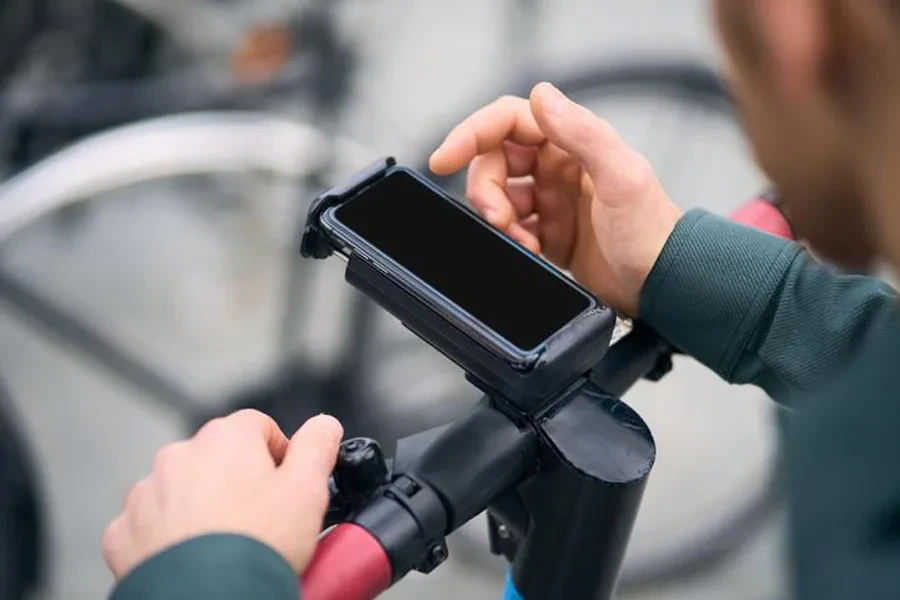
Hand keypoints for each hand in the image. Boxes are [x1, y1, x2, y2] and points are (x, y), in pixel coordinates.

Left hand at [102, 411, 342, 579]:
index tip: (287, 487)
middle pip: (219, 459)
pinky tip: (195, 559)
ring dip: (202, 509)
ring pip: (183, 491)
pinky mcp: (125, 532)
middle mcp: (180, 456)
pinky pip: (152, 526)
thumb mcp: (308, 490)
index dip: (280, 456)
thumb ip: (318, 446)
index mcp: (226, 438)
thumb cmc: (258, 546)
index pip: (260, 427)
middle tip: (261, 522)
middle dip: (239, 483)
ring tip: (227, 545)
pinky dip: (170, 538)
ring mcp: (147, 494)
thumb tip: (324, 426)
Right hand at [430, 83, 681, 316]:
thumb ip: (583, 133)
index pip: (507, 121)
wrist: (664, 286)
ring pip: (498, 196)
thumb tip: (540, 96)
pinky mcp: (547, 232)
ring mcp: (551, 199)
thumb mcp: (622, 177)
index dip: (470, 134)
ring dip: (497, 217)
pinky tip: (530, 250)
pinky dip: (510, 240)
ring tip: (521, 239)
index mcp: (573, 142)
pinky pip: (510, 228)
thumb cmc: (652, 232)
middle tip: (497, 218)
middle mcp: (558, 165)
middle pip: (493, 161)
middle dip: (485, 189)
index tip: (443, 159)